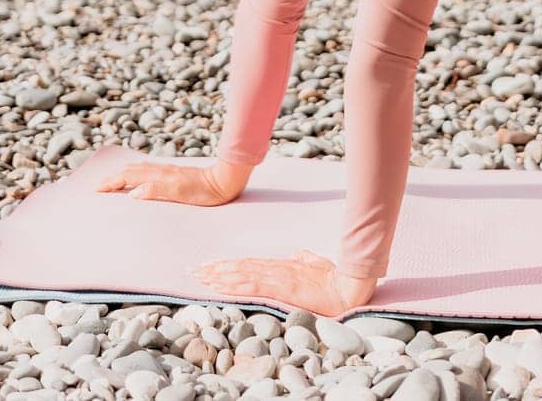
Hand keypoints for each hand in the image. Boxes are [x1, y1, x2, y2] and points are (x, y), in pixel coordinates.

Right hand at [95, 161, 236, 205]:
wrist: (224, 180)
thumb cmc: (205, 191)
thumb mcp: (181, 193)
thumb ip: (157, 190)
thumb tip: (133, 192)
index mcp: (159, 176)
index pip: (128, 177)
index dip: (112, 182)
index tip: (97, 189)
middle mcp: (160, 170)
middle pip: (130, 170)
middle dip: (113, 176)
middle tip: (98, 185)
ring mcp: (167, 170)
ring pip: (138, 168)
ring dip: (123, 173)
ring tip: (113, 179)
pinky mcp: (174, 173)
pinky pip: (148, 169)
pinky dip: (135, 172)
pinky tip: (139, 175)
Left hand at [192, 249, 378, 316]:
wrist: (348, 288)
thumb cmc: (335, 280)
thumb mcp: (317, 267)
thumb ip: (307, 259)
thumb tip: (298, 253)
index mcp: (283, 267)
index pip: (250, 265)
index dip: (229, 266)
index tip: (210, 267)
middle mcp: (276, 269)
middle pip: (240, 268)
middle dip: (215, 270)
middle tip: (193, 271)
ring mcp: (278, 277)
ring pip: (241, 274)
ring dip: (218, 276)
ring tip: (199, 277)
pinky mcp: (282, 288)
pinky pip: (252, 286)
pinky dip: (233, 285)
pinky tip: (220, 285)